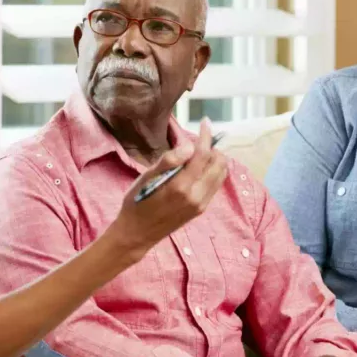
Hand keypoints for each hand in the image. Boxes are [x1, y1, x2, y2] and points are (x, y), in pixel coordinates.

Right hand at [111, 119, 227, 259]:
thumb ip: (168, 161)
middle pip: (218, 163)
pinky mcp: (201, 209)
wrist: (137, 233)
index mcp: (180, 186)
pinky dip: (212, 172)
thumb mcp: (145, 178)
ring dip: (214, 160)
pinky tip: (198, 169)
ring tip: (199, 153)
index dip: (206, 136)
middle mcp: (196, 196)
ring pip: (220, 174)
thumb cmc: (137, 202)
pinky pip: (215, 185)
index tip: (205, 122)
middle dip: (212, 147)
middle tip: (198, 141)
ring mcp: (200, 204)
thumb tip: (188, 146)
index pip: (203, 154)